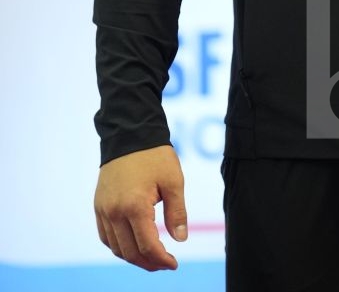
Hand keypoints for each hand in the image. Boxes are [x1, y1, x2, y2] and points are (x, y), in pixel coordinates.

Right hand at [94, 144, 187, 270]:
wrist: (129, 133)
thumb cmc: (154, 155)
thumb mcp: (173, 180)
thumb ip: (177, 212)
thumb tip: (180, 239)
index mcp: (135, 206)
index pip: (148, 246)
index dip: (161, 260)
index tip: (174, 264)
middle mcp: (114, 212)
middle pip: (130, 252)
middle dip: (149, 263)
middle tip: (165, 264)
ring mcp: (103, 210)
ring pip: (116, 248)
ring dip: (133, 257)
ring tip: (151, 256)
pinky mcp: (98, 205)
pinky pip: (105, 236)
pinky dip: (119, 246)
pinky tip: (133, 244)